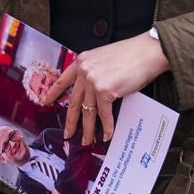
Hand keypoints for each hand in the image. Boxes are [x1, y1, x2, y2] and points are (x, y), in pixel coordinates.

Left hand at [32, 32, 167, 145]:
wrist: (147, 52)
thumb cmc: (131, 55)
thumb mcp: (104, 58)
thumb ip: (93, 71)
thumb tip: (92, 91)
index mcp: (82, 61)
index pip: (62, 80)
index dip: (53, 93)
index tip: (46, 102)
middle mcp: (84, 71)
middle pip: (73, 102)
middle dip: (70, 121)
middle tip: (67, 134)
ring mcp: (93, 81)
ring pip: (88, 112)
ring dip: (88, 129)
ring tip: (86, 141)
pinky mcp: (105, 91)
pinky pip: (104, 114)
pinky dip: (106, 127)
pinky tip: (107, 135)